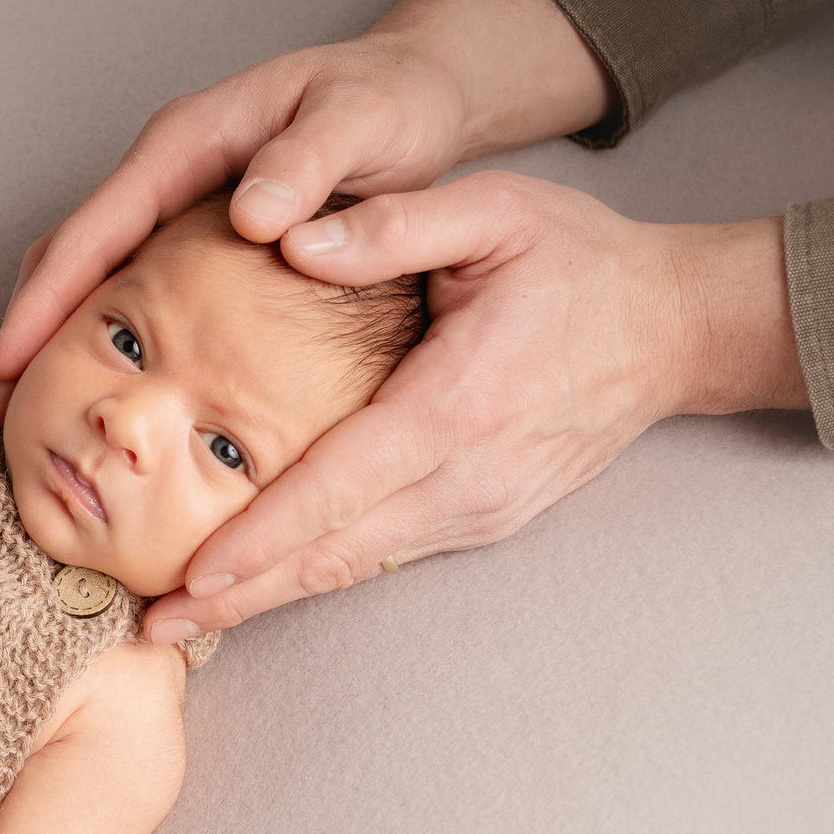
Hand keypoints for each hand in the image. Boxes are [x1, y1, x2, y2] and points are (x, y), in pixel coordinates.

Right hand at [0, 0, 610, 419]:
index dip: (49, 297)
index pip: (97, 225)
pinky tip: (108, 382)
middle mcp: (166, 168)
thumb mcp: (361, 123)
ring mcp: (175, 199)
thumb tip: (253, 217)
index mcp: (189, 140)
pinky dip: (104, 330)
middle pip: (72, 250)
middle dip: (29, 326)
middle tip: (2, 409)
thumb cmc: (389, 102)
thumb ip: (309, 163)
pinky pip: (130, 280)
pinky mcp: (193, 229)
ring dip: (56, 333)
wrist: (415, 93)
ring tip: (30, 410)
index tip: (13, 360)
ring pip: (92, 268)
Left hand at [141, 171, 806, 639]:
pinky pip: (386, 554)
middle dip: (243, 594)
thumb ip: (394, 223)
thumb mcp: (498, 208)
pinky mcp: (483, 518)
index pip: (338, 484)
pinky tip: (263, 585)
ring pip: (357, 567)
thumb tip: (292, 238)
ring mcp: (478, 508)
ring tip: (188, 617)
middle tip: (157, 624)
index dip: (261, 537)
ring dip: (272, 596)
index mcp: (456, 403)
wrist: (675, 328)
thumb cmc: (582, 262)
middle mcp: (465, 476)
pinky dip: (319, 575)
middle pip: (335, 553)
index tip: (193, 572)